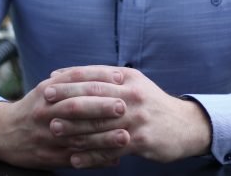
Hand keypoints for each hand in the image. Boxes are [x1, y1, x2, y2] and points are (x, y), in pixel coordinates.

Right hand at [0, 76, 129, 169]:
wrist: (4, 133)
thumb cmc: (36, 105)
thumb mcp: (49, 86)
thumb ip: (75, 79)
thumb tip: (116, 75)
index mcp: (48, 91)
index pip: (75, 79)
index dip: (98, 77)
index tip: (120, 78)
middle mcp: (46, 111)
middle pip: (75, 107)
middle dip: (100, 107)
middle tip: (123, 106)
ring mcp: (47, 136)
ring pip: (77, 137)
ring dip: (102, 138)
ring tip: (125, 137)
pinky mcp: (50, 157)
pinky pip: (75, 159)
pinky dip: (96, 159)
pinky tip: (115, 159)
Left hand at [46, 65, 211, 167]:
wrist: (184, 125)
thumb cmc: (151, 102)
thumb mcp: (134, 83)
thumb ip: (108, 78)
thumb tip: (73, 73)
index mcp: (128, 78)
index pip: (95, 75)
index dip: (71, 77)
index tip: (50, 80)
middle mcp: (131, 95)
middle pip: (94, 95)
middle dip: (67, 97)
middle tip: (45, 101)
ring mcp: (136, 118)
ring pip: (99, 123)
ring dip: (74, 126)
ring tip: (53, 129)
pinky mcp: (140, 140)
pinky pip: (110, 148)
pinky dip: (91, 155)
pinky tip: (74, 158)